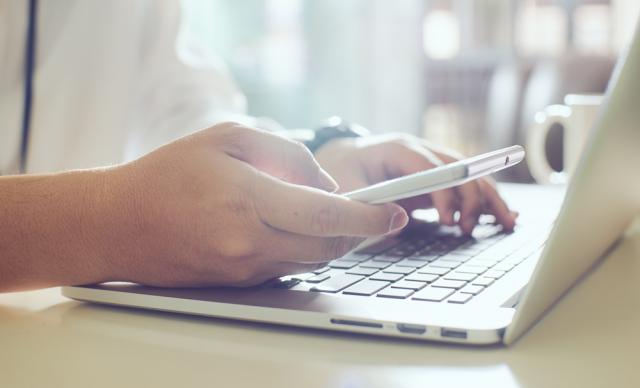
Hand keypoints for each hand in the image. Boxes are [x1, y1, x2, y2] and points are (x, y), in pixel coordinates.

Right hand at [99, 123, 407, 286]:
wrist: (118, 223)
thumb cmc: (168, 173)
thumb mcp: (227, 137)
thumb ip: (286, 153)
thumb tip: (325, 183)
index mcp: (248, 198)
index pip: (328, 216)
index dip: (370, 216)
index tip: (396, 212)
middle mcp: (249, 241)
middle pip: (329, 247)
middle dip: (359, 232)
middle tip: (372, 213)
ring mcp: (244, 268)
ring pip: (311, 261)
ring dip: (332, 241)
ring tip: (328, 215)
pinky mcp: (238, 282)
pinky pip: (287, 268)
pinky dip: (302, 249)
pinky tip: (291, 228)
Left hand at [314, 133, 517, 234]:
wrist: (341, 160)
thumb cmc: (341, 172)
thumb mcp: (345, 188)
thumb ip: (365, 205)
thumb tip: (395, 224)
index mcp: (397, 148)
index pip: (429, 166)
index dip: (443, 191)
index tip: (448, 218)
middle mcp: (420, 151)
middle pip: (458, 167)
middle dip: (470, 196)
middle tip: (468, 228)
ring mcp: (430, 163)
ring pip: (469, 176)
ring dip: (487, 198)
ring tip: (506, 222)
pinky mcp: (434, 179)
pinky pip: (464, 188)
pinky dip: (483, 201)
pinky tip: (502, 215)